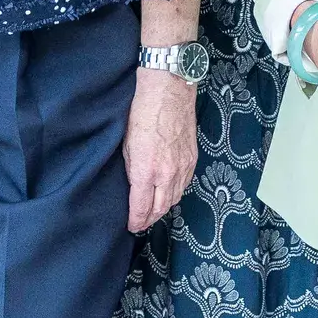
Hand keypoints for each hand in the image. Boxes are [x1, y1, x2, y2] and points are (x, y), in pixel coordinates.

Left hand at [125, 68, 197, 230]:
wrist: (169, 91)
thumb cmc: (142, 112)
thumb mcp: (126, 143)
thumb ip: (130, 169)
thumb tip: (132, 185)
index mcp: (146, 171)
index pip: (141, 208)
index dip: (135, 221)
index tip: (131, 226)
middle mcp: (166, 174)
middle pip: (160, 208)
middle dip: (149, 219)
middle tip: (140, 223)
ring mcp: (182, 167)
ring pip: (174, 199)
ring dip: (163, 209)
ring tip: (153, 213)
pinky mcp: (192, 159)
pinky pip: (184, 185)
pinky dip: (175, 194)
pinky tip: (168, 194)